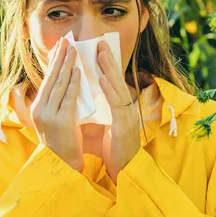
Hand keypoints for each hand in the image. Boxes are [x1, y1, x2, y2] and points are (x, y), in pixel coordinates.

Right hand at [30, 37, 83, 171]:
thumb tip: (66, 78)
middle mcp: (39, 109)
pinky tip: (78, 71)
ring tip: (74, 50)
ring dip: (67, 65)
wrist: (63, 165)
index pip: (47, 79)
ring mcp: (48, 115)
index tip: (60, 45)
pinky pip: (68, 98)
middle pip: (51, 78)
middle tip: (67, 40)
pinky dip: (73, 83)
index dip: (53, 61)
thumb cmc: (62, 141)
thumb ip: (57, 101)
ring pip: (59, 85)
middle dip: (59, 57)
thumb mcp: (54, 119)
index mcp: (37, 108)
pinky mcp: (60, 122)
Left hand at [97, 40, 140, 182]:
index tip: (97, 50)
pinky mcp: (124, 126)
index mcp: (120, 108)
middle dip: (108, 60)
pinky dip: (109, 89)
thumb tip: (87, 95)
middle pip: (117, 80)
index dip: (106, 66)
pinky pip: (116, 104)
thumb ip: (100, 110)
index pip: (113, 83)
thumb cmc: (113, 151)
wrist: (123, 173)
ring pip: (118, 88)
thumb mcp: (105, 126)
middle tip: (99, 43)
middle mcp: (126, 109)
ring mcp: (127, 116)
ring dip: (109, 69)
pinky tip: (102, 78)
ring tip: (100, 53)